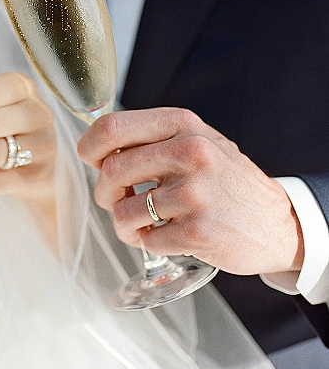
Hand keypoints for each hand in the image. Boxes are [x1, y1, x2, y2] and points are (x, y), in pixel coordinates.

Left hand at [77, 107, 303, 276]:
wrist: (278, 223)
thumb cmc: (226, 183)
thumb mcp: (197, 142)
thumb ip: (153, 139)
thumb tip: (97, 146)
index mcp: (183, 125)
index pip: (112, 127)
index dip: (89, 147)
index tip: (92, 162)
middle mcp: (190, 152)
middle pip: (111, 172)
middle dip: (105, 194)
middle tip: (119, 202)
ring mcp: (195, 192)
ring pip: (122, 212)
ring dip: (125, 226)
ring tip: (144, 226)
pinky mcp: (198, 230)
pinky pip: (145, 240)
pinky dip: (149, 243)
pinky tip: (167, 238)